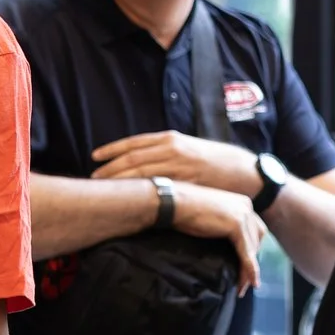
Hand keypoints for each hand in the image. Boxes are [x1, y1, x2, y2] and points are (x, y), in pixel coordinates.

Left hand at [92, 130, 259, 195]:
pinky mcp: (186, 183)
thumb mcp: (186, 147)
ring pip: (142, 172)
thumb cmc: (212, 160)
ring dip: (120, 180)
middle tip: (93, 177)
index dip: (112, 149)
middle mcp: (172, 149)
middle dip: (110, 168)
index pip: (134, 143)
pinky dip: (142, 190)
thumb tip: (141, 159)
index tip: (95, 156)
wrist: (241, 171)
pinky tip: (129, 196)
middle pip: (133, 158)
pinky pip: (159, 186)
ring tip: (103, 188)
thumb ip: (164, 151)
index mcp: (170, 138)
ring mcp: (179, 166)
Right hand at [168, 183, 262, 288]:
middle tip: (246, 281)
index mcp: (242, 202)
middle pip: (257, 239)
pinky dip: (250, 268)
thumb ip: (223, 224)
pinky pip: (246, 252)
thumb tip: (227, 243)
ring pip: (253, 248)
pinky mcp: (236, 225)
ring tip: (243, 287)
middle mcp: (246, 205)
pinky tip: (250, 281)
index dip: (253, 249)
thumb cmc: (184, 209)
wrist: (172, 203)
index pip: (254, 230)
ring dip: (251, 270)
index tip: (248, 267)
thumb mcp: (211, 216)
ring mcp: (243, 214)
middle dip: (254, 260)